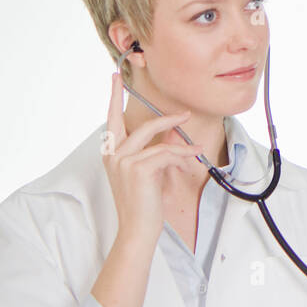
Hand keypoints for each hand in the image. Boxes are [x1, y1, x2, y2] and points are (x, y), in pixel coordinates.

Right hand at [101, 73, 201, 251]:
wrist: (138, 229)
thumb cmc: (143, 203)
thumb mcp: (150, 171)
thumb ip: (156, 148)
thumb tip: (174, 130)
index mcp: (111, 154)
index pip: (112, 120)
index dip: (114, 97)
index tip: (115, 77)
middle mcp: (113, 155)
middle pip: (138, 125)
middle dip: (163, 117)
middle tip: (184, 113)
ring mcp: (123, 161)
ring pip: (156, 139)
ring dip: (179, 138)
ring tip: (195, 143)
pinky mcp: (138, 168)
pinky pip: (166, 153)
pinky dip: (182, 155)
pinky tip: (193, 159)